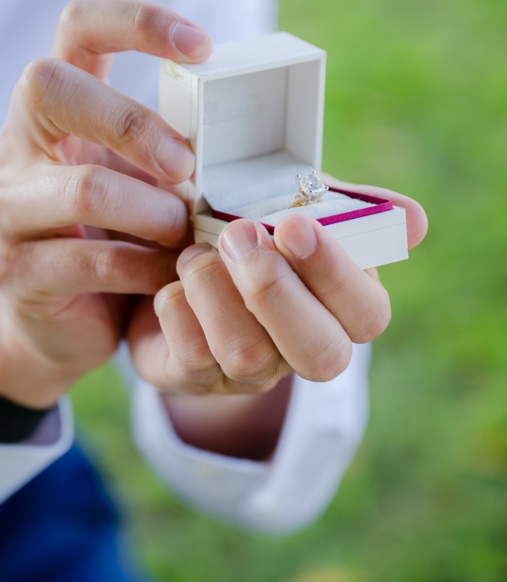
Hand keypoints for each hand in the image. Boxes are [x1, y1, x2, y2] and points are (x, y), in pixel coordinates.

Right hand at [0, 0, 212, 410]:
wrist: (64, 321)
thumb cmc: (119, 232)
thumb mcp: (140, 175)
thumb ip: (172, 144)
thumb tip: (247, 127)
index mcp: (53, 102)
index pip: (78, 26)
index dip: (137, 22)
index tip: (203, 47)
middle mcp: (16, 140)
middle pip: (50, 85)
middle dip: (131, 122)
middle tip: (186, 166)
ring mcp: (5, 204)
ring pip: (83, 188)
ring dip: (154, 213)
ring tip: (185, 234)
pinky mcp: (13, 268)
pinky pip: (92, 262)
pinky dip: (146, 268)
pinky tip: (170, 275)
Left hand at [129, 181, 426, 397]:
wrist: (167, 248)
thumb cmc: (246, 222)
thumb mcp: (293, 203)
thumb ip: (349, 207)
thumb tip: (413, 220)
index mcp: (340, 306)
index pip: (367, 313)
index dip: (334, 273)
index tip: (296, 225)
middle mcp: (303, 348)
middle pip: (321, 354)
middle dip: (277, 292)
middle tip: (238, 234)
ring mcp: (250, 372)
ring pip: (248, 355)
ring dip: (216, 291)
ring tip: (193, 251)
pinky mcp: (193, 377)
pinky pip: (190, 356)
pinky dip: (177, 306)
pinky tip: (170, 278)